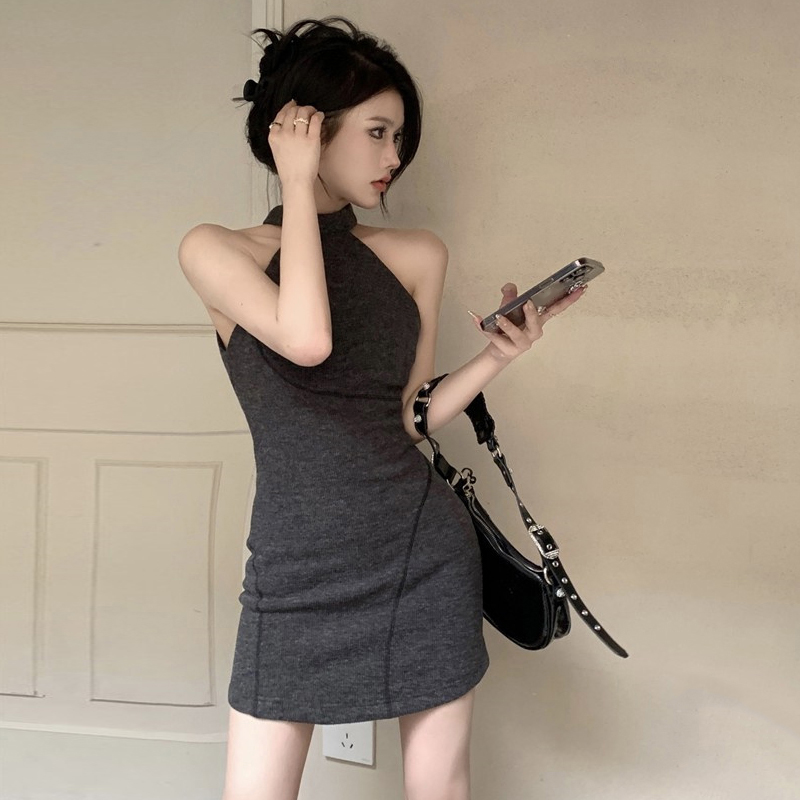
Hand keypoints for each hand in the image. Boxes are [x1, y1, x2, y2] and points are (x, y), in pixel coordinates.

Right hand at [268, 99, 325, 186]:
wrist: (296, 182)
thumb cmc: (288, 169)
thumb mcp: (276, 150)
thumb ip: (279, 135)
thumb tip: (288, 122)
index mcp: (274, 136)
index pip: (281, 113)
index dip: (289, 107)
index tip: (294, 105)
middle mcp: (284, 133)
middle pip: (292, 110)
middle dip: (300, 107)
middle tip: (307, 110)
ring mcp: (298, 136)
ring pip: (303, 112)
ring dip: (310, 109)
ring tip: (314, 112)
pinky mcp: (311, 140)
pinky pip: (315, 120)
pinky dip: (318, 115)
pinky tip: (320, 116)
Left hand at [468, 281, 587, 362]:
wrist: (498, 350)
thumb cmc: (508, 328)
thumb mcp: (509, 308)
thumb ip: (510, 296)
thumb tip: (509, 286)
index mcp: (537, 321)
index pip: (556, 309)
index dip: (569, 300)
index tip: (581, 288)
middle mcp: (533, 333)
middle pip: (537, 325)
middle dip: (533, 314)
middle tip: (528, 303)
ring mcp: (521, 343)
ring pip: (517, 335)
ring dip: (507, 325)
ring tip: (498, 316)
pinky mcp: (508, 350)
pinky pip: (495, 338)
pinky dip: (484, 328)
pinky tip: (475, 318)